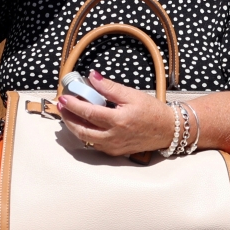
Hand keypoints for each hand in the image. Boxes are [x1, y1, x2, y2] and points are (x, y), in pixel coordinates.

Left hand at [57, 70, 174, 155]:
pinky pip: (94, 144)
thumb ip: (109, 87)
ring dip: (74, 127)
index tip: (64, 97)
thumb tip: (92, 77)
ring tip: (68, 115)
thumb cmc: (152, 111)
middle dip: (68, 118)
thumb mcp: (132, 95)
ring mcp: (113, 146)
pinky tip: (83, 124)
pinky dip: (85, 134)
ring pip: (85, 139)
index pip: (88, 112)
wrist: (167, 130)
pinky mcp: (115, 152)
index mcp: (118, 120)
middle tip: (61, 107)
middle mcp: (113, 136)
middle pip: (81, 129)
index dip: (73, 104)